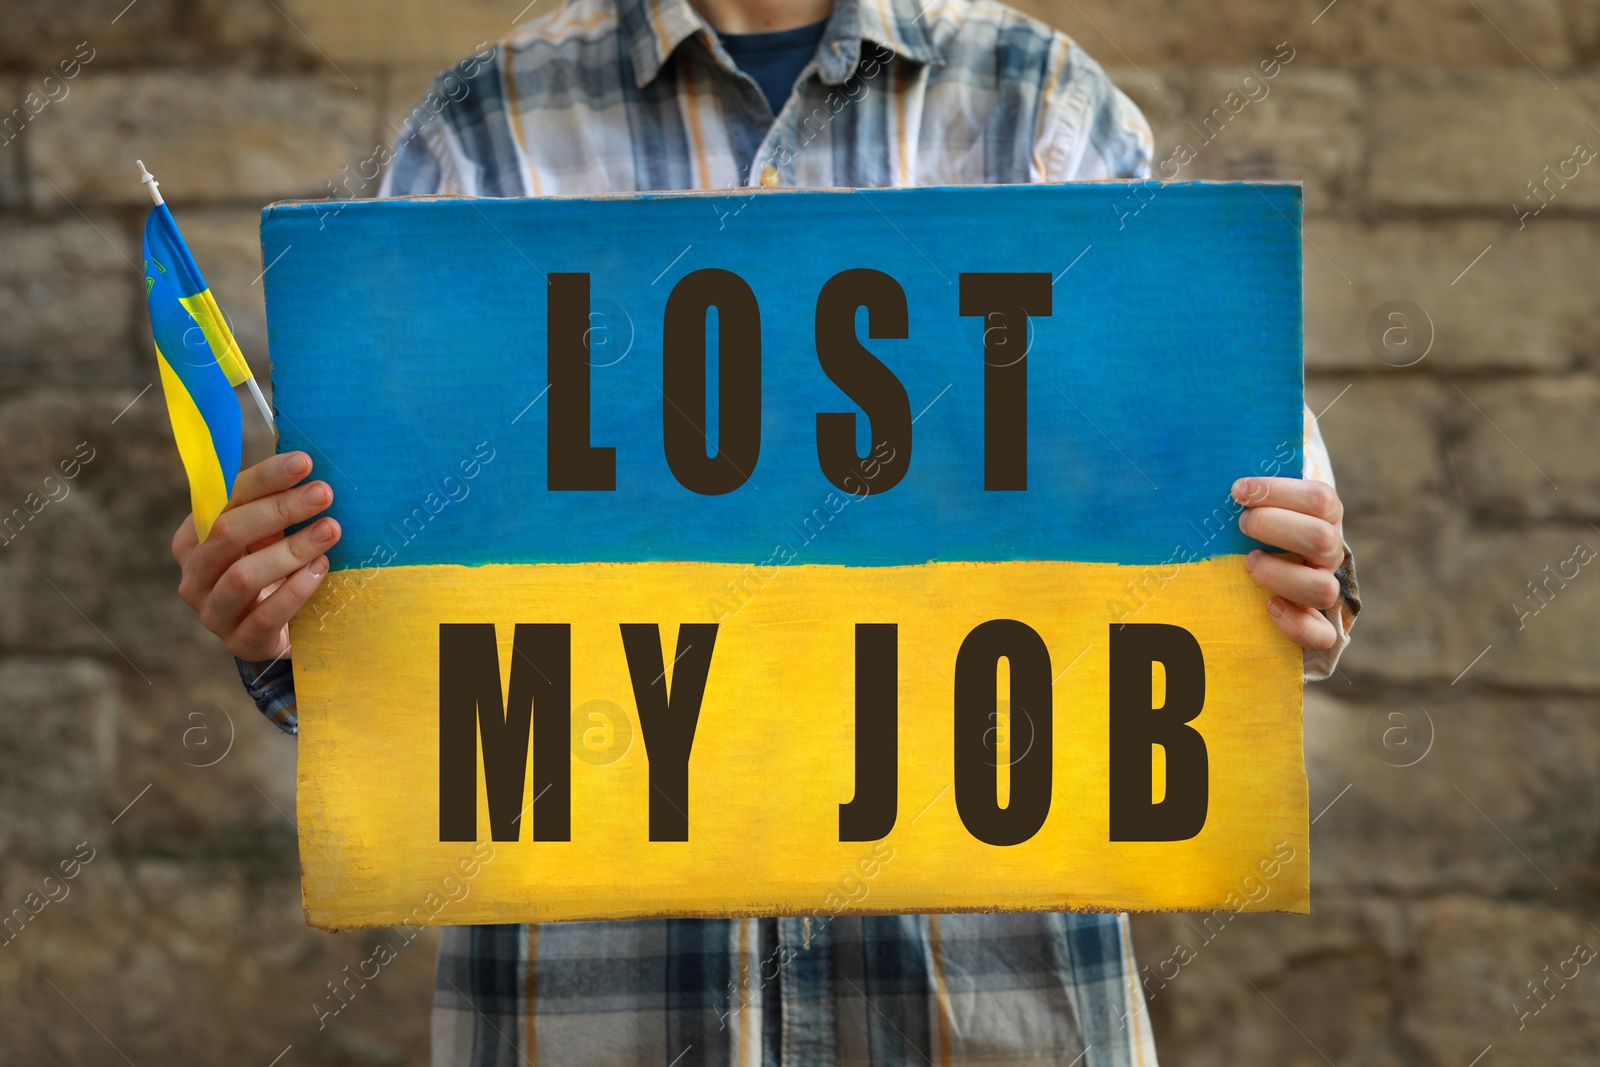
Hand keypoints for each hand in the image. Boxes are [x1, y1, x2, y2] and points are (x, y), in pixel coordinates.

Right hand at [172, 451, 340, 661]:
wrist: (276, 632)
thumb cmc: (271, 569)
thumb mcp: (266, 535)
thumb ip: (272, 504)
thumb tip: (306, 464)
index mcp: (193, 538)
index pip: (223, 499)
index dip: (264, 478)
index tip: (304, 462)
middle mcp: (194, 574)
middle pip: (228, 533)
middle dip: (279, 509)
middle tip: (323, 493)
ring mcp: (212, 612)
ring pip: (243, 576)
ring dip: (291, 549)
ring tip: (330, 530)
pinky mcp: (239, 641)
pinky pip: (265, 616)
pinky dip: (296, 590)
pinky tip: (321, 569)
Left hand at [1232, 476, 1345, 651]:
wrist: (1272, 571)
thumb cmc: (1258, 525)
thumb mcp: (1259, 498)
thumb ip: (1256, 478)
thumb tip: (1242, 434)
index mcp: (1324, 517)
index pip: (1319, 498)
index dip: (1279, 491)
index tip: (1238, 490)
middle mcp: (1329, 553)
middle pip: (1321, 539)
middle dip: (1274, 528)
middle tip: (1241, 524)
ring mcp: (1324, 589)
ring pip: (1321, 589)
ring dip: (1279, 574)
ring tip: (1248, 563)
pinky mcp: (1317, 625)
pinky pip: (1321, 634)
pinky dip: (1295, 624)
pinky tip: (1267, 606)